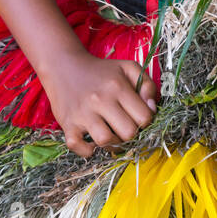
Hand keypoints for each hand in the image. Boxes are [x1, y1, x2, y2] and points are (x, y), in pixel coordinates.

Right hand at [43, 52, 157, 158]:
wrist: (64, 66)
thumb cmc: (101, 71)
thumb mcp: (128, 68)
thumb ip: (147, 85)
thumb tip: (152, 108)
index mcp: (118, 87)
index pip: (144, 117)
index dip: (146, 121)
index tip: (138, 118)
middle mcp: (100, 100)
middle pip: (128, 133)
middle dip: (131, 135)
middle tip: (125, 128)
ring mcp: (82, 114)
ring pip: (106, 141)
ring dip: (113, 144)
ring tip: (111, 134)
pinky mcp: (67, 124)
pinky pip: (79, 147)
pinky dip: (88, 150)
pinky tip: (92, 141)